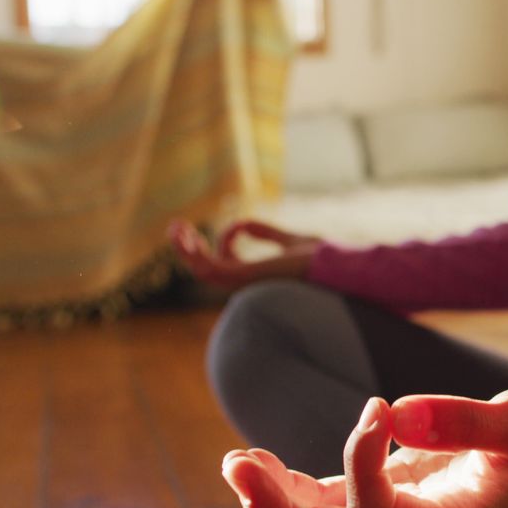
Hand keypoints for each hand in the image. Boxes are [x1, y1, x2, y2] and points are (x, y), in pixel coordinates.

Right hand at [168, 219, 320, 289]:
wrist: (332, 265)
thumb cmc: (318, 257)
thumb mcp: (288, 239)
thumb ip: (266, 233)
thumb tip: (243, 224)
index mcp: (257, 276)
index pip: (226, 264)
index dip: (222, 242)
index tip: (234, 224)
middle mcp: (247, 283)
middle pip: (207, 270)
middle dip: (188, 249)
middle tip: (176, 226)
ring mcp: (244, 283)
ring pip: (202, 270)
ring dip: (184, 250)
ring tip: (175, 228)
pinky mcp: (243, 277)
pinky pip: (209, 269)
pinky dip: (195, 254)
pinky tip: (189, 236)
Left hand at [222, 385, 507, 507]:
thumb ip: (465, 423)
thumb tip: (399, 414)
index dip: (361, 463)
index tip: (380, 406)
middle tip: (239, 467)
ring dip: (275, 500)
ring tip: (239, 463)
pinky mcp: (386, 500)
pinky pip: (327, 506)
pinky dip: (292, 488)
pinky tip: (263, 464)